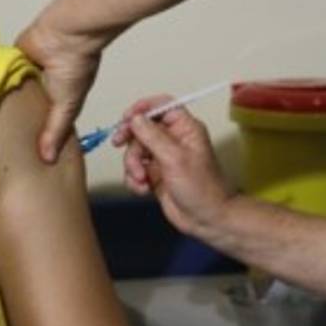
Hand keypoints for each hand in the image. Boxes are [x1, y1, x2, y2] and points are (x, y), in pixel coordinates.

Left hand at [15, 17, 102, 162]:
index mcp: (55, 97)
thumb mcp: (67, 105)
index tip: (16, 148)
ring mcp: (24, 70)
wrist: (67, 34)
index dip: (30, 130)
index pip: (39, 117)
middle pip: (22, 104)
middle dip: (12, 116)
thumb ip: (55, 130)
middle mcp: (39, 85)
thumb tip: (48, 159)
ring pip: (9, 89)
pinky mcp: (11, 57)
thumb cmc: (74, 68)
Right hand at [116, 95, 235, 237]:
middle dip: (131, 140)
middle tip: (118, 143)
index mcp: (185, 128)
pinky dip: (134, 179)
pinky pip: (135, 169)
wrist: (207, 219)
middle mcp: (173, 140)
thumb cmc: (201, 188)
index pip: (162, 106)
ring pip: (135, 150)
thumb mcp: (175, 158)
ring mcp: (163, 157)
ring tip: (141, 179)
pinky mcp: (155, 175)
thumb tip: (135, 118)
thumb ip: (152, 136)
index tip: (126, 118)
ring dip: (132, 165)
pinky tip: (143, 189)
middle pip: (142, 128)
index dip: (142, 108)